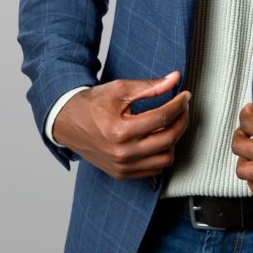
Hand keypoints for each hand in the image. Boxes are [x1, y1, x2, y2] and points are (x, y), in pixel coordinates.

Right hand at [52, 72, 190, 179]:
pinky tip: (158, 138)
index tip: (185, 95)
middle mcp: (122, 153)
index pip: (162, 118)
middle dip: (181, 121)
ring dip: (173, 140)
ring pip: (165, 159)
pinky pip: (153, 170)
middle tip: (182, 108)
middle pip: (168, 140)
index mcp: (120, 131)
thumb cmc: (92, 104)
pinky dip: (161, 155)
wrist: (68, 122)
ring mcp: (122, 167)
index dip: (179, 105)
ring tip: (170, 124)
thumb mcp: (120, 90)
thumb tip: (174, 79)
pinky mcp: (121, 174)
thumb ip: (150, 86)